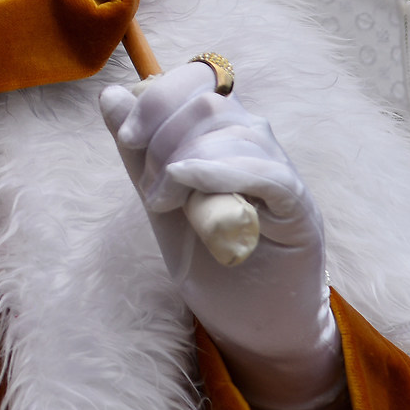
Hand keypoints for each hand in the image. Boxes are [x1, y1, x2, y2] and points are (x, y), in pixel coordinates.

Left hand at [101, 62, 347, 409]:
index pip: (197, 80)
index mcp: (225, 137)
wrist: (257, 329)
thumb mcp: (164, 205)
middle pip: (208, 102)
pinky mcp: (298, 208)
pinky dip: (218, 169)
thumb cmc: (215, 267)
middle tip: (152, 192)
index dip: (157, 97)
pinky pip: (263, 170)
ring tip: (169, 207)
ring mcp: (280, 173)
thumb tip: (111, 96)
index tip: (126, 137)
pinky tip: (185, 182)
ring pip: (233, 130)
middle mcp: (257, 144)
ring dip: (184, 162)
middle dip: (162, 138)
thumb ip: (140, 153)